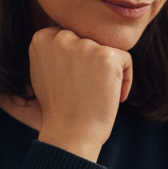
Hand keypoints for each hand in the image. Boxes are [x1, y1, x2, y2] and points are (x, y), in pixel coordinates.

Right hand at [28, 26, 131, 161]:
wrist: (70, 132)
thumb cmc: (59, 107)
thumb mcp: (45, 71)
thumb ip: (55, 49)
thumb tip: (73, 37)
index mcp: (42, 37)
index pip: (72, 36)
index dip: (78, 61)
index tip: (74, 83)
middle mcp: (61, 37)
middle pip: (90, 40)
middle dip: (93, 64)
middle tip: (86, 90)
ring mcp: (85, 45)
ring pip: (107, 50)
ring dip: (108, 72)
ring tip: (96, 94)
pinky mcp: (107, 56)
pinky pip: (126, 60)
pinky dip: (125, 80)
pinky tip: (114, 97)